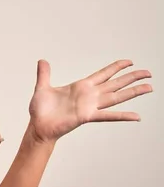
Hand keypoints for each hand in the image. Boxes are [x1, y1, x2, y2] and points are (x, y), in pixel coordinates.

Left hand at [28, 59, 152, 143]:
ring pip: (116, 97)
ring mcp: (90, 106)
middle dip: (131, 77)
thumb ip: (44, 74)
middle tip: (148, 73)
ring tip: (149, 87)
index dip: (116, 67)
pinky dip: (122, 116)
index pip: (103, 74)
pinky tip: (136, 116)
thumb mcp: (42, 88)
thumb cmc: (41, 110)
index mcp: (81, 87)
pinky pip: (108, 115)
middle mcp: (89, 96)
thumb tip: (42, 60)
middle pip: (115, 83)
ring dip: (133, 92)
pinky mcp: (86, 116)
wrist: (38, 126)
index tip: (130, 62)